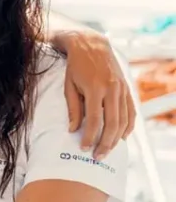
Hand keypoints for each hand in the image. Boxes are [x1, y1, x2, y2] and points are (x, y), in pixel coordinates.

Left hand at [57, 31, 135, 158]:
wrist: (91, 44)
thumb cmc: (76, 66)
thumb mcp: (69, 86)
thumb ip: (73, 109)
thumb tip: (73, 130)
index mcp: (95, 88)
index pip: (95, 120)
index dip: (90, 137)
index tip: (84, 148)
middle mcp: (112, 89)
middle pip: (112, 123)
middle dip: (106, 143)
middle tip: (98, 157)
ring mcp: (122, 88)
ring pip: (124, 119)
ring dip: (117, 138)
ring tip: (108, 150)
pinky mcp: (127, 88)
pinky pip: (131, 111)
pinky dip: (129, 126)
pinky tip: (122, 137)